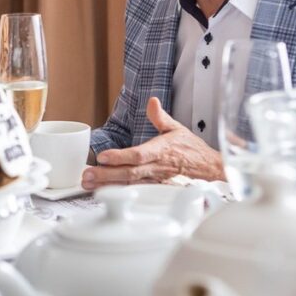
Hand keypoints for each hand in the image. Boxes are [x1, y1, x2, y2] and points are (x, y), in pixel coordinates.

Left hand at [81, 97, 224, 188]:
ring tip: (88, 184)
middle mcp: (157, 167)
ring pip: (130, 185)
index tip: (103, 157)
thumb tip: (152, 101)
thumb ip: (160, 116)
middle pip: (129, 173)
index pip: (139, 154)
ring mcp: (156, 181)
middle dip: (106, 175)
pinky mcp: (155, 190)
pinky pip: (135, 192)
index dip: (120, 157)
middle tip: (87, 175)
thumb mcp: (176, 128)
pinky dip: (119, 193)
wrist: (208, 169)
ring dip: (108, 185)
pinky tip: (103, 192)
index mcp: (161, 150)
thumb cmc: (190, 148)